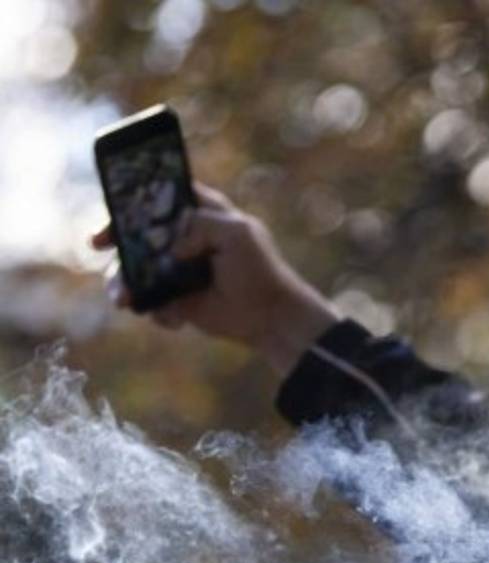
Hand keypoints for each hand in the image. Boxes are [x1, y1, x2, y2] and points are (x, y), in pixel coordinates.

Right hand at [91, 182, 339, 373]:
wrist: (270, 317)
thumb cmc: (260, 268)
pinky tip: (176, 319)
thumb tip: (172, 246)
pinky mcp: (174, 299)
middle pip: (137, 232)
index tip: (115, 208)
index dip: (135, 199)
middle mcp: (184, 239)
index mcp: (201, 214)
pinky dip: (156, 310)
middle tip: (100, 245)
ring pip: (135, 269)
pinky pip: (149, 301)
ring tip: (125, 299)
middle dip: (116, 240)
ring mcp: (176, 270)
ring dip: (124, 283)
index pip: (160, 197)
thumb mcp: (237, 232)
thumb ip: (201, 224)